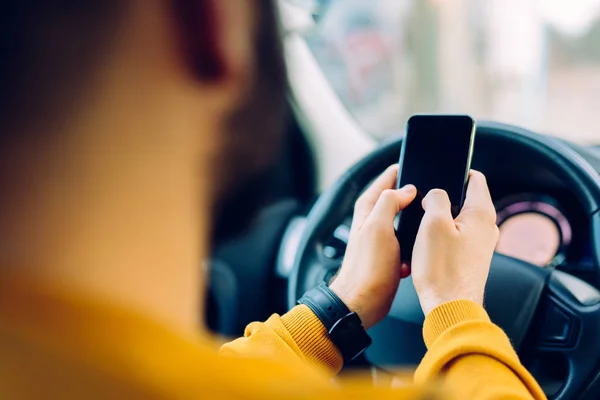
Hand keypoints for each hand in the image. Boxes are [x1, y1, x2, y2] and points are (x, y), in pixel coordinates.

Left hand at [329, 165, 416, 329]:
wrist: (363, 302)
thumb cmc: (367, 268)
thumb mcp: (378, 228)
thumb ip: (389, 203)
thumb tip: (406, 189)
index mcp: (367, 210)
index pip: (385, 180)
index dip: (400, 171)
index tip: (416, 164)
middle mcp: (372, 221)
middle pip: (396, 198)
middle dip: (412, 194)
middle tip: (429, 190)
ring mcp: (381, 238)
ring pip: (403, 221)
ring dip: (415, 221)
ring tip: (429, 218)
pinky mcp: (389, 255)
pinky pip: (407, 242)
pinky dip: (414, 244)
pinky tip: (419, 249)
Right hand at [411, 170, 498, 315]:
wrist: (448, 307)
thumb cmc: (441, 269)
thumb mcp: (432, 223)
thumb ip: (435, 199)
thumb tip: (435, 195)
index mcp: (482, 213)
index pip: (476, 178)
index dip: (456, 172)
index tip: (439, 176)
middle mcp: (487, 228)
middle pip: (465, 199)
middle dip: (444, 198)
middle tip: (424, 206)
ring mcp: (481, 245)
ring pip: (459, 220)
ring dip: (441, 220)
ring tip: (424, 230)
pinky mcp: (471, 259)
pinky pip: (457, 238)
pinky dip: (443, 237)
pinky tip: (429, 247)